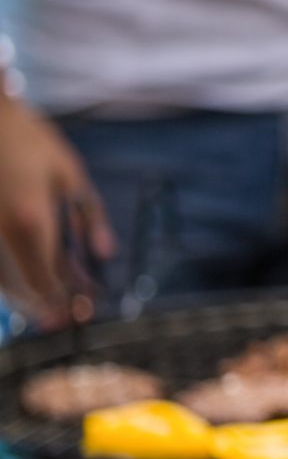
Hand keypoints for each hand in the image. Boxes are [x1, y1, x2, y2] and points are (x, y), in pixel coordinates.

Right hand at [0, 96, 112, 326]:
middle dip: (46, 305)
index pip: (47, 280)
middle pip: (21, 288)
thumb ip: (90, 216)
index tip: (83, 311)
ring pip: (2, 282)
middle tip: (68, 317)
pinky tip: (30, 278)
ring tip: (51, 305)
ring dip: (26, 297)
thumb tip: (105, 253)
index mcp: (32, 222)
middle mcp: (1, 235)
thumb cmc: (29, 141)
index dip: (64, 302)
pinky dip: (10, 279)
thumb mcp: (70, 174)